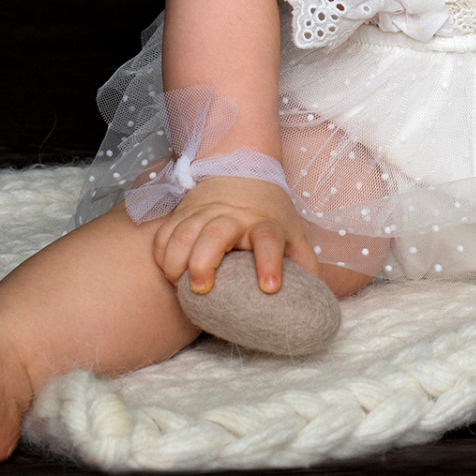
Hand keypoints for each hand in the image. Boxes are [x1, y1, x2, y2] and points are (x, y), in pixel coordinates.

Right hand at [152, 175, 317, 295]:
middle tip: (202, 288)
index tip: (270, 289)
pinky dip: (162, 254)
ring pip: (184, 232)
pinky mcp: (182, 213)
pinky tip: (167, 272)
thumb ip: (304, 267)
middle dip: (205, 261)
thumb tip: (313, 306)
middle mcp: (234, 215)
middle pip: (217, 232)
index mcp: (265, 222)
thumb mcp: (294, 235)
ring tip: (179, 284)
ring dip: (177, 260)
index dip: (270, 262)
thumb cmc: (268, 214)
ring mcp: (205, 212)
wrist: (241, 170)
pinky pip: (164, 234)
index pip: (270, 238)